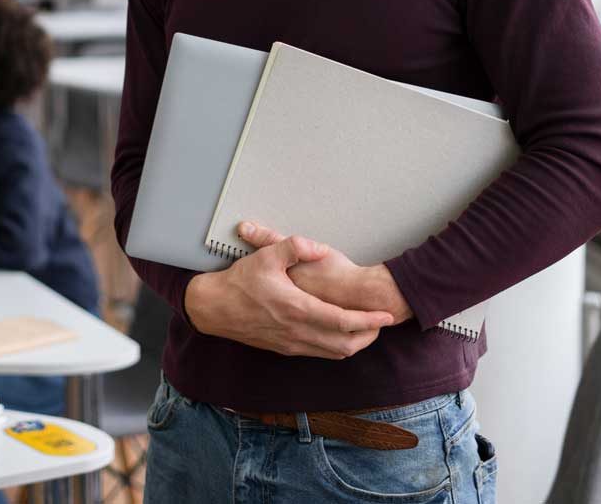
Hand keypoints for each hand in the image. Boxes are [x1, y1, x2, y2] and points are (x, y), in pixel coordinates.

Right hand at [184, 231, 394, 359]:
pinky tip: (339, 336)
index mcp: (297, 309)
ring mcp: (291, 343)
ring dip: (354, 344)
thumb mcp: (266, 257)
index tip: (386, 316)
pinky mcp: (284, 348)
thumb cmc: (239, 282)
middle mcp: (297, 332)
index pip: (342, 321)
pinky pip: (319, 354)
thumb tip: (317, 246)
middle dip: (368, 335)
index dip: (368, 320)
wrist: (214, 308)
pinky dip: (336, 348)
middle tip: (381, 323)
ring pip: (333, 353)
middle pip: (345, 344)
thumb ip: (294, 247)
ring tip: (367, 330)